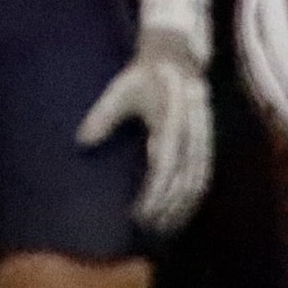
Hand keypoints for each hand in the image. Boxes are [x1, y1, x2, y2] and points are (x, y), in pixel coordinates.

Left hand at [77, 10, 212, 236]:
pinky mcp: (206, 143)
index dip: (153, 196)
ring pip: (197, 183)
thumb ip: (101, 118)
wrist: (176, 58)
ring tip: (167, 227)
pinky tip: (184, 210)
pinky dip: (194, 197)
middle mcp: (189, 137)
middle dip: (168, 209)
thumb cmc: (143, 76)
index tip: (139, 215)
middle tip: (149, 229)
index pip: (162, 170)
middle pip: (183, 183)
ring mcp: (201, 141)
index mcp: (169, 126)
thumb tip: (81, 142)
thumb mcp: (118, 92)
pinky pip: (204, 176)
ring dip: (184, 207)